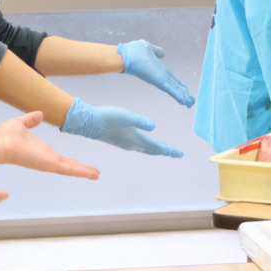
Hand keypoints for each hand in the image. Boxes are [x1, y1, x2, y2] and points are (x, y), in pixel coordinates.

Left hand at [0, 111, 99, 179]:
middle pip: (68, 165)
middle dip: (80, 168)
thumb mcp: (21, 124)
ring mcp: (49, 163)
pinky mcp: (50, 165)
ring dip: (84, 171)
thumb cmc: (6, 135)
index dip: (69, 160)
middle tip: (93, 172)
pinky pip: (69, 169)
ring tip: (97, 174)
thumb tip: (39, 114)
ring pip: (71, 168)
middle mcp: (46, 158)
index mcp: (41, 150)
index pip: (58, 157)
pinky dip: (82, 172)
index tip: (78, 162)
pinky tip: (93, 174)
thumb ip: (31, 120)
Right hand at [61, 97, 183, 157]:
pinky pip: (140, 146)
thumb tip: (154, 126)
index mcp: (137, 139)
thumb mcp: (126, 116)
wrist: (89, 123)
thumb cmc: (108, 117)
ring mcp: (126, 143)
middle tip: (176, 153)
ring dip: (157, 149)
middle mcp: (133, 144)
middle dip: (165, 151)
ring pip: (146, 149)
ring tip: (165, 148)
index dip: (170, 150)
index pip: (158, 147)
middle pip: (153, 150)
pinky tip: (147, 142)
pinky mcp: (121, 140)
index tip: (180, 154)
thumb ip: (140, 121)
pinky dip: (148, 146)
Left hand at [117, 40, 193, 106]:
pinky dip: (178, 95)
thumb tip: (162, 53)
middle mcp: (161, 76)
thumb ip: (157, 51)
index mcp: (160, 70)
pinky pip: (170, 89)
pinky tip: (184, 101)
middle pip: (176, 87)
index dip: (180, 85)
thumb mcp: (149, 49)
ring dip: (183, 97)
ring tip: (190, 104)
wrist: (125, 55)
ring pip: (175, 90)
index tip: (187, 91)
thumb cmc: (134, 51)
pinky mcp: (158, 81)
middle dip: (184, 94)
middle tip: (191, 103)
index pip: (173, 79)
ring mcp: (160, 79)